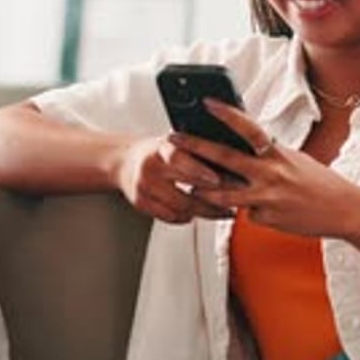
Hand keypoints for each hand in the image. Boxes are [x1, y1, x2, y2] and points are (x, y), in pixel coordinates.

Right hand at [115, 134, 234, 223]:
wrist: (125, 160)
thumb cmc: (159, 150)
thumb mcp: (175, 142)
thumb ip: (196, 149)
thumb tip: (234, 158)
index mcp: (161, 148)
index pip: (178, 158)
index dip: (198, 170)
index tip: (217, 179)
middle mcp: (150, 168)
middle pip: (183, 190)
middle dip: (212, 199)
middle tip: (235, 202)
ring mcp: (143, 188)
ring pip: (180, 208)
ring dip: (204, 212)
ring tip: (224, 211)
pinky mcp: (140, 203)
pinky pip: (170, 216)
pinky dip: (186, 217)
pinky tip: (199, 213)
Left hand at [169, 99, 356, 236]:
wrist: (344, 210)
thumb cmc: (318, 182)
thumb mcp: (293, 160)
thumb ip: (266, 155)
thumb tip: (241, 147)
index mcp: (277, 153)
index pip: (249, 129)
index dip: (227, 115)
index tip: (207, 102)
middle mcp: (270, 173)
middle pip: (224, 158)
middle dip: (195, 147)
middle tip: (171, 139)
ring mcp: (266, 197)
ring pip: (223, 193)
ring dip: (203, 189)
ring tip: (189, 184)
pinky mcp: (266, 218)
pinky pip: (245, 214)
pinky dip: (246, 210)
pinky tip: (262, 209)